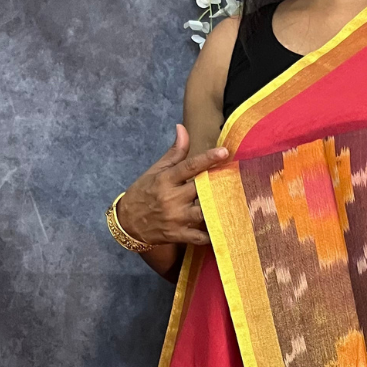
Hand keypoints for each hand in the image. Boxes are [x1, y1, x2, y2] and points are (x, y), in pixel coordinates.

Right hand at [116, 124, 226, 246]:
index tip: (225, 152)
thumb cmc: (144, 193)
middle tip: (239, 180)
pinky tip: (226, 230)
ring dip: (219, 209)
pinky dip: (213, 236)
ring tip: (238, 204)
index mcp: (166, 179)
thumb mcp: (156, 170)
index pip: (189, 166)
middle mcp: (171, 198)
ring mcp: (176, 218)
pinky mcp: (178, 235)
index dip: (208, 159)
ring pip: (203, 213)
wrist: (127, 222)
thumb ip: (174, 153)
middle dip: (220, 185)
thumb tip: (183, 128)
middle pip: (201, 190)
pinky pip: (200, 237)